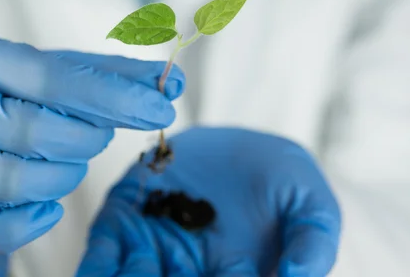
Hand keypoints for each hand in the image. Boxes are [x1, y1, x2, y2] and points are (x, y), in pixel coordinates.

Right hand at [0, 35, 184, 275]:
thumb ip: (113, 78)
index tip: (162, 108)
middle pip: (31, 130)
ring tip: (72, 166)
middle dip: (86, 140)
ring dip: (60, 179)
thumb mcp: (59, 79)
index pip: (52, 77)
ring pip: (8, 181)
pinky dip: (24, 225)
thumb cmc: (16, 104)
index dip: (113, 96)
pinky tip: (49, 210)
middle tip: (101, 138)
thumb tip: (173, 81)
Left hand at [77, 127, 340, 275]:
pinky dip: (96, 270)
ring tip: (137, 269)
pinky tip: (96, 275)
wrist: (240, 146)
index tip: (223, 274)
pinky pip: (103, 256)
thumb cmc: (283, 181)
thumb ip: (313, 245)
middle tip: (161, 274)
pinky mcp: (125, 222)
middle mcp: (188, 273)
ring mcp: (154, 252)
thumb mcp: (311, 206)